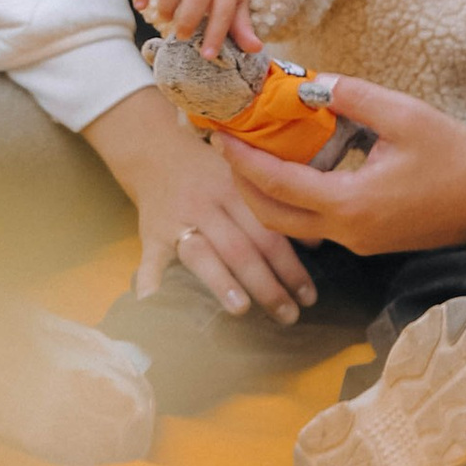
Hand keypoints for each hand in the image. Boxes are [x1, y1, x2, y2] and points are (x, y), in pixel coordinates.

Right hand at [84, 83, 314, 323]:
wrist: (155, 150)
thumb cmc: (211, 171)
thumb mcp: (245, 179)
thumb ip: (276, 209)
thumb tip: (316, 244)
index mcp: (236, 191)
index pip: (269, 233)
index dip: (291, 266)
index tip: (309, 296)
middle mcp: (208, 205)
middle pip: (241, 249)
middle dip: (267, 285)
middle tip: (289, 315)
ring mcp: (178, 221)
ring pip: (202, 255)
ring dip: (221, 283)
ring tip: (242, 310)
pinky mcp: (152, 236)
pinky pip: (150, 262)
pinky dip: (150, 284)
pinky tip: (155, 306)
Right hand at [133, 0, 257, 60]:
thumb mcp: (238, 2)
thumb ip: (242, 26)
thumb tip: (255, 49)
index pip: (224, 10)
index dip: (216, 33)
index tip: (207, 55)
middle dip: (189, 17)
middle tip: (182, 36)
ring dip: (167, 1)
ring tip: (165, 18)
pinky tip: (140, 5)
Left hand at [228, 72, 465, 256]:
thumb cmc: (452, 155)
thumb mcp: (402, 114)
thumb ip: (352, 96)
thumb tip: (311, 83)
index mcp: (351, 203)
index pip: (279, 184)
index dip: (244, 161)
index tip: (222, 138)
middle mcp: (348, 231)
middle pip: (273, 218)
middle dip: (244, 185)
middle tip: (228, 149)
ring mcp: (359, 241)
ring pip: (293, 226)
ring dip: (267, 196)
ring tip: (254, 157)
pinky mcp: (369, 240)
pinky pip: (317, 225)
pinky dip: (295, 201)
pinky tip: (296, 169)